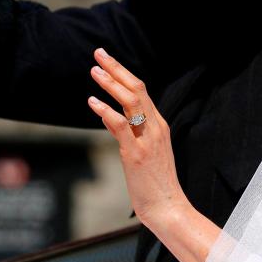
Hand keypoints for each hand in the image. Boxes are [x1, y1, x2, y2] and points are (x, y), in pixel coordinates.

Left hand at [88, 48, 186, 227]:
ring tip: (94, 72)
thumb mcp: (144, 152)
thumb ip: (129, 132)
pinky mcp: (137, 153)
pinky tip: (93, 102)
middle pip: (137, 88)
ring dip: (111, 84)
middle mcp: (155, 127)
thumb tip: (110, 116)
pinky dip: (106, 110)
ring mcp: (147, 139)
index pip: (142, 91)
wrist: (169, 207)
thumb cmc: (156, 183)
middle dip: (117, 69)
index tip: (108, 61)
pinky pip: (121, 125)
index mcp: (159, 125)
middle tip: (99, 54)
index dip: (124, 73)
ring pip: (130, 101)